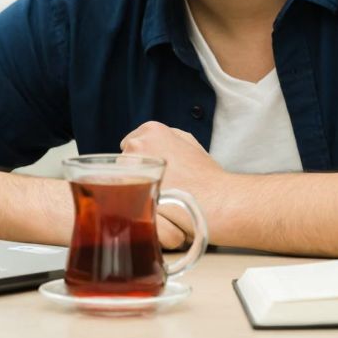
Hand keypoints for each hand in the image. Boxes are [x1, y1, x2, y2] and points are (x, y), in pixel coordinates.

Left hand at [120, 121, 226, 248]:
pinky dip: (129, 203)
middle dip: (135, 173)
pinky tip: (149, 207)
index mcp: (151, 130)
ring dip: (131, 189)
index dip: (143, 161)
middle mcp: (137, 143)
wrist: (217, 202)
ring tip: (157, 199)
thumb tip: (153, 141)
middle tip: (158, 188)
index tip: (156, 173)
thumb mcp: (191, 145)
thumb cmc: (208, 178)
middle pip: (124, 161)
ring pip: (120, 179)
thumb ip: (169, 138)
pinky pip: (119, 196)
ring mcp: (130, 165)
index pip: (132, 145)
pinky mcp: (127, 188)